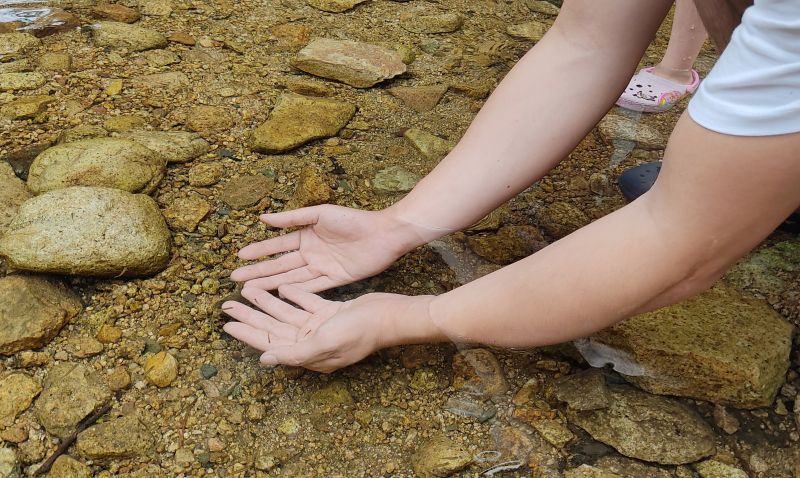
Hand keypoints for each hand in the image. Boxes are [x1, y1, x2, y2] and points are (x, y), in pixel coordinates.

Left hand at [221, 285, 435, 372]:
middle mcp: (311, 341)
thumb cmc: (358, 332)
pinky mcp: (331, 312)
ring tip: (248, 290)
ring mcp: (321, 327)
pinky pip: (306, 303)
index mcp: (307, 353)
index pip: (270, 342)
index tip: (226, 324)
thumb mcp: (323, 343)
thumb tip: (264, 360)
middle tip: (227, 305)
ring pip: (287, 313)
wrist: (388, 316)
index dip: (248, 333)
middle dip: (250, 316)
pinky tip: (281, 287)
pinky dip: (294, 295)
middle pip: (274, 327)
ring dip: (268, 301)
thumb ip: (293, 352)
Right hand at [230, 205, 427, 292]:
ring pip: (292, 279)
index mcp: (307, 235)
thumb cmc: (353, 219)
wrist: (384, 233)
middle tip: (235, 280)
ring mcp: (322, 268)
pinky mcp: (336, 280)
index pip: (277, 245)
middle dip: (258, 272)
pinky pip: (312, 288)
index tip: (238, 257)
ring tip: (250, 291)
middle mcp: (311, 253)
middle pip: (280, 265)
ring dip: (271, 285)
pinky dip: (296, 293)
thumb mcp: (320, 214)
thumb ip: (293, 218)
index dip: (258, 251)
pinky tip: (279, 298)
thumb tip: (263, 218)